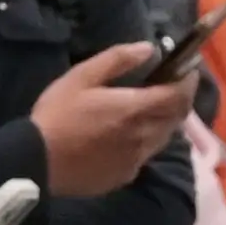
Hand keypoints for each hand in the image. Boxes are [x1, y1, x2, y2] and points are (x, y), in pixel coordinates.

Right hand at [27, 44, 199, 199]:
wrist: (37, 162)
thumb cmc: (58, 115)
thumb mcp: (82, 76)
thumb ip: (118, 59)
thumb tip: (150, 49)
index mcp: (135, 109)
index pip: (178, 95)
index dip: (187, 81)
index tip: (186, 69)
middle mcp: (143, 136)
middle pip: (177, 118)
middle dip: (180, 100)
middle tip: (171, 86)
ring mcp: (136, 160)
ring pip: (163, 138)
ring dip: (164, 121)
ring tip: (151, 108)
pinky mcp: (125, 176)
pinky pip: (145, 155)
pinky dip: (147, 140)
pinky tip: (128, 135)